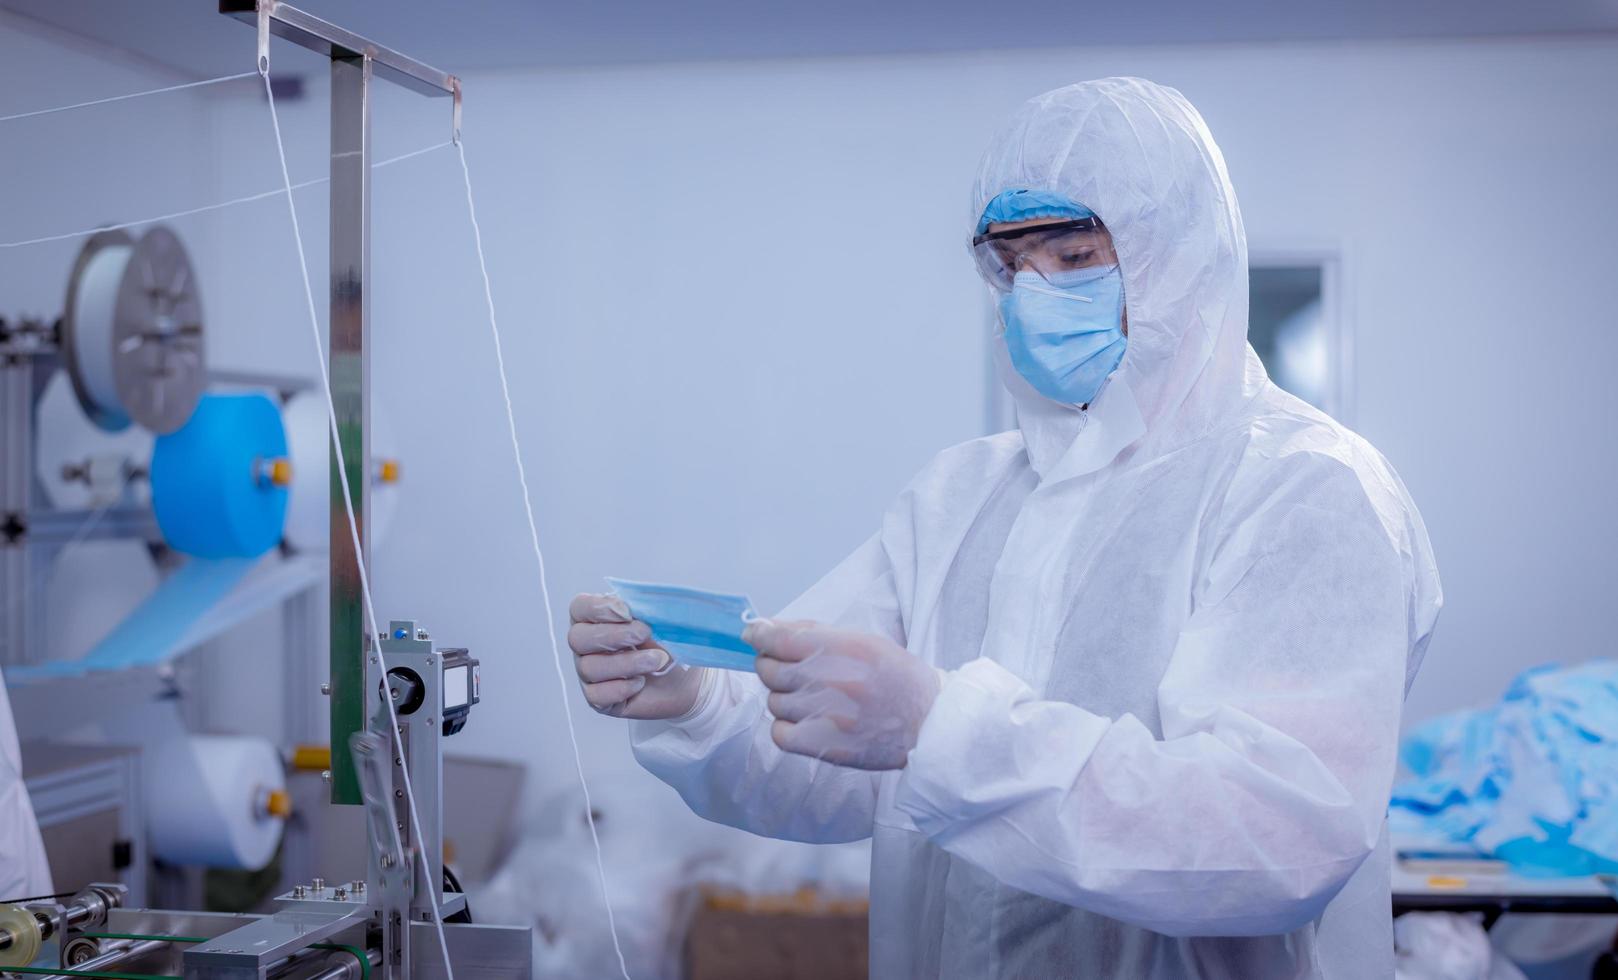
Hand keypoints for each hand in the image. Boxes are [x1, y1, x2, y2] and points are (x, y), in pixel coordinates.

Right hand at [568, 593, 703, 719]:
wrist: (684, 678)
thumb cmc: (666, 643)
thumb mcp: (658, 620)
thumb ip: (643, 609)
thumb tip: (635, 609)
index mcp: (594, 618)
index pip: (579, 607)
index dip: (598, 608)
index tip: (628, 613)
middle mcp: (585, 646)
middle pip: (577, 638)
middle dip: (614, 635)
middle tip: (645, 634)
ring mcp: (588, 674)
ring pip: (589, 668)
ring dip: (627, 662)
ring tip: (656, 660)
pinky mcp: (598, 699)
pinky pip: (597, 696)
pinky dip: (622, 688)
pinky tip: (640, 682)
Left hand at [746, 619, 940, 770]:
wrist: (929, 722)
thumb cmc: (896, 677)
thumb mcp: (863, 641)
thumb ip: (815, 634)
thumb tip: (768, 627)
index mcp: (842, 647)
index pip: (779, 638)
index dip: (758, 634)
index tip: (752, 634)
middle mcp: (830, 679)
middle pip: (770, 669)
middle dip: (771, 665)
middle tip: (787, 668)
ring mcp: (825, 715)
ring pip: (775, 701)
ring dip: (784, 697)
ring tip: (810, 698)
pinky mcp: (824, 746)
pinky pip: (780, 734)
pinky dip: (785, 726)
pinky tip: (802, 721)